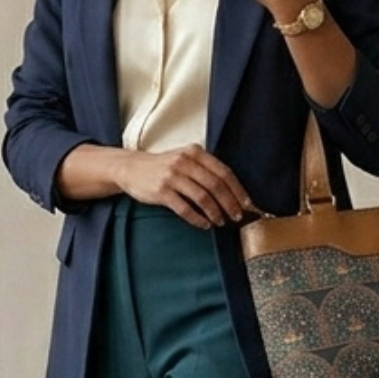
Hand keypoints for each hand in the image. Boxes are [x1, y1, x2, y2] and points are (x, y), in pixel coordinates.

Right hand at [116, 144, 254, 228]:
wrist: (131, 168)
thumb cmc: (162, 166)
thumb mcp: (184, 158)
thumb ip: (204, 169)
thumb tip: (231, 191)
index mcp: (195, 152)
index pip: (224, 172)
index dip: (238, 190)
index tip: (247, 204)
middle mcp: (185, 162)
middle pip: (216, 185)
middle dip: (230, 203)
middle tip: (237, 216)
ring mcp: (172, 176)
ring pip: (203, 198)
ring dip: (215, 212)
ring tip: (220, 222)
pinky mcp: (162, 191)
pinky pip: (185, 209)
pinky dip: (198, 219)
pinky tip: (204, 224)